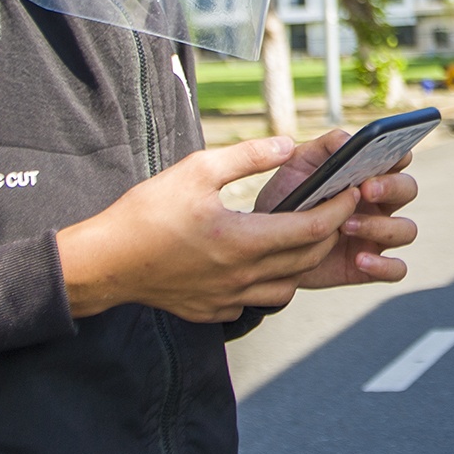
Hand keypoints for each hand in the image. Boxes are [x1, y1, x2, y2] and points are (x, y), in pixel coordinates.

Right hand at [59, 135, 363, 322]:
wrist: (104, 262)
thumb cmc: (145, 213)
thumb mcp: (196, 170)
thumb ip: (247, 157)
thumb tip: (287, 144)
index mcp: (244, 240)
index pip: (313, 229)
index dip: (339, 209)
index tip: (349, 191)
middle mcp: (243, 276)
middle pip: (308, 259)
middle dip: (329, 233)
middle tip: (332, 209)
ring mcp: (228, 298)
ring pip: (287, 287)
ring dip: (301, 262)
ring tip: (297, 236)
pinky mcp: (212, 310)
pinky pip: (256, 300)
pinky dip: (269, 282)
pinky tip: (257, 262)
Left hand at [253, 129, 419, 290]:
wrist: (265, 242)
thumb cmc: (287, 198)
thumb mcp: (299, 165)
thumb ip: (325, 147)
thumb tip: (350, 140)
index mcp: (368, 174)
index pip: (399, 159)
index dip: (399, 155)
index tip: (386, 157)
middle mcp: (379, 204)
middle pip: (408, 189)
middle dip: (391, 188)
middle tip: (364, 190)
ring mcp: (377, 235)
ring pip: (405, 229)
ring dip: (382, 227)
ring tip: (346, 227)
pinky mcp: (369, 266)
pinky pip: (396, 268)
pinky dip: (384, 265)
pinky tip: (359, 260)